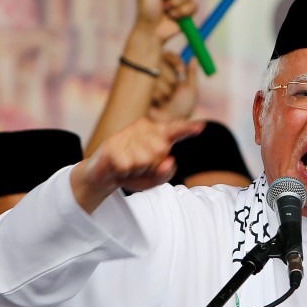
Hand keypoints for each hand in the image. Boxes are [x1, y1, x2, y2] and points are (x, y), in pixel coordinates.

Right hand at [72, 118, 204, 212]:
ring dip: (137, 170)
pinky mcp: (112, 144)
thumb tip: (170, 161)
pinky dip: (125, 172)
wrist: (104, 175)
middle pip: (161, 151)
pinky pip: (128, 165)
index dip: (188, 129)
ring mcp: (127, 134)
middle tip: (140, 166)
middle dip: (152, 166)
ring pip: (144, 159)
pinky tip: (119, 166)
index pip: (175, 130)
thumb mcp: (154, 179)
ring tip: (129, 166)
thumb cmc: (134, 173)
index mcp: (157, 134)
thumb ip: (166, 173)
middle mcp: (143, 129)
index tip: (201, 127)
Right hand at [147, 52, 198, 122]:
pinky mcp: (141, 90)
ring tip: (167, 101)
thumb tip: (195, 56)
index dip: (175, 60)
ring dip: (165, 89)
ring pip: (156, 74)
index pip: (169, 56)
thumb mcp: (190, 90)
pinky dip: (157, 95)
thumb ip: (191, 73)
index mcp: (171, 72)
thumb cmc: (182, 108)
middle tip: (175, 88)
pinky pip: (148, 85)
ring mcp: (148, 82)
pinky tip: (158, 104)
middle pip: (160, 60)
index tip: (180, 70)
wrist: (168, 124)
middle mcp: (159, 74)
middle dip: (170, 77)